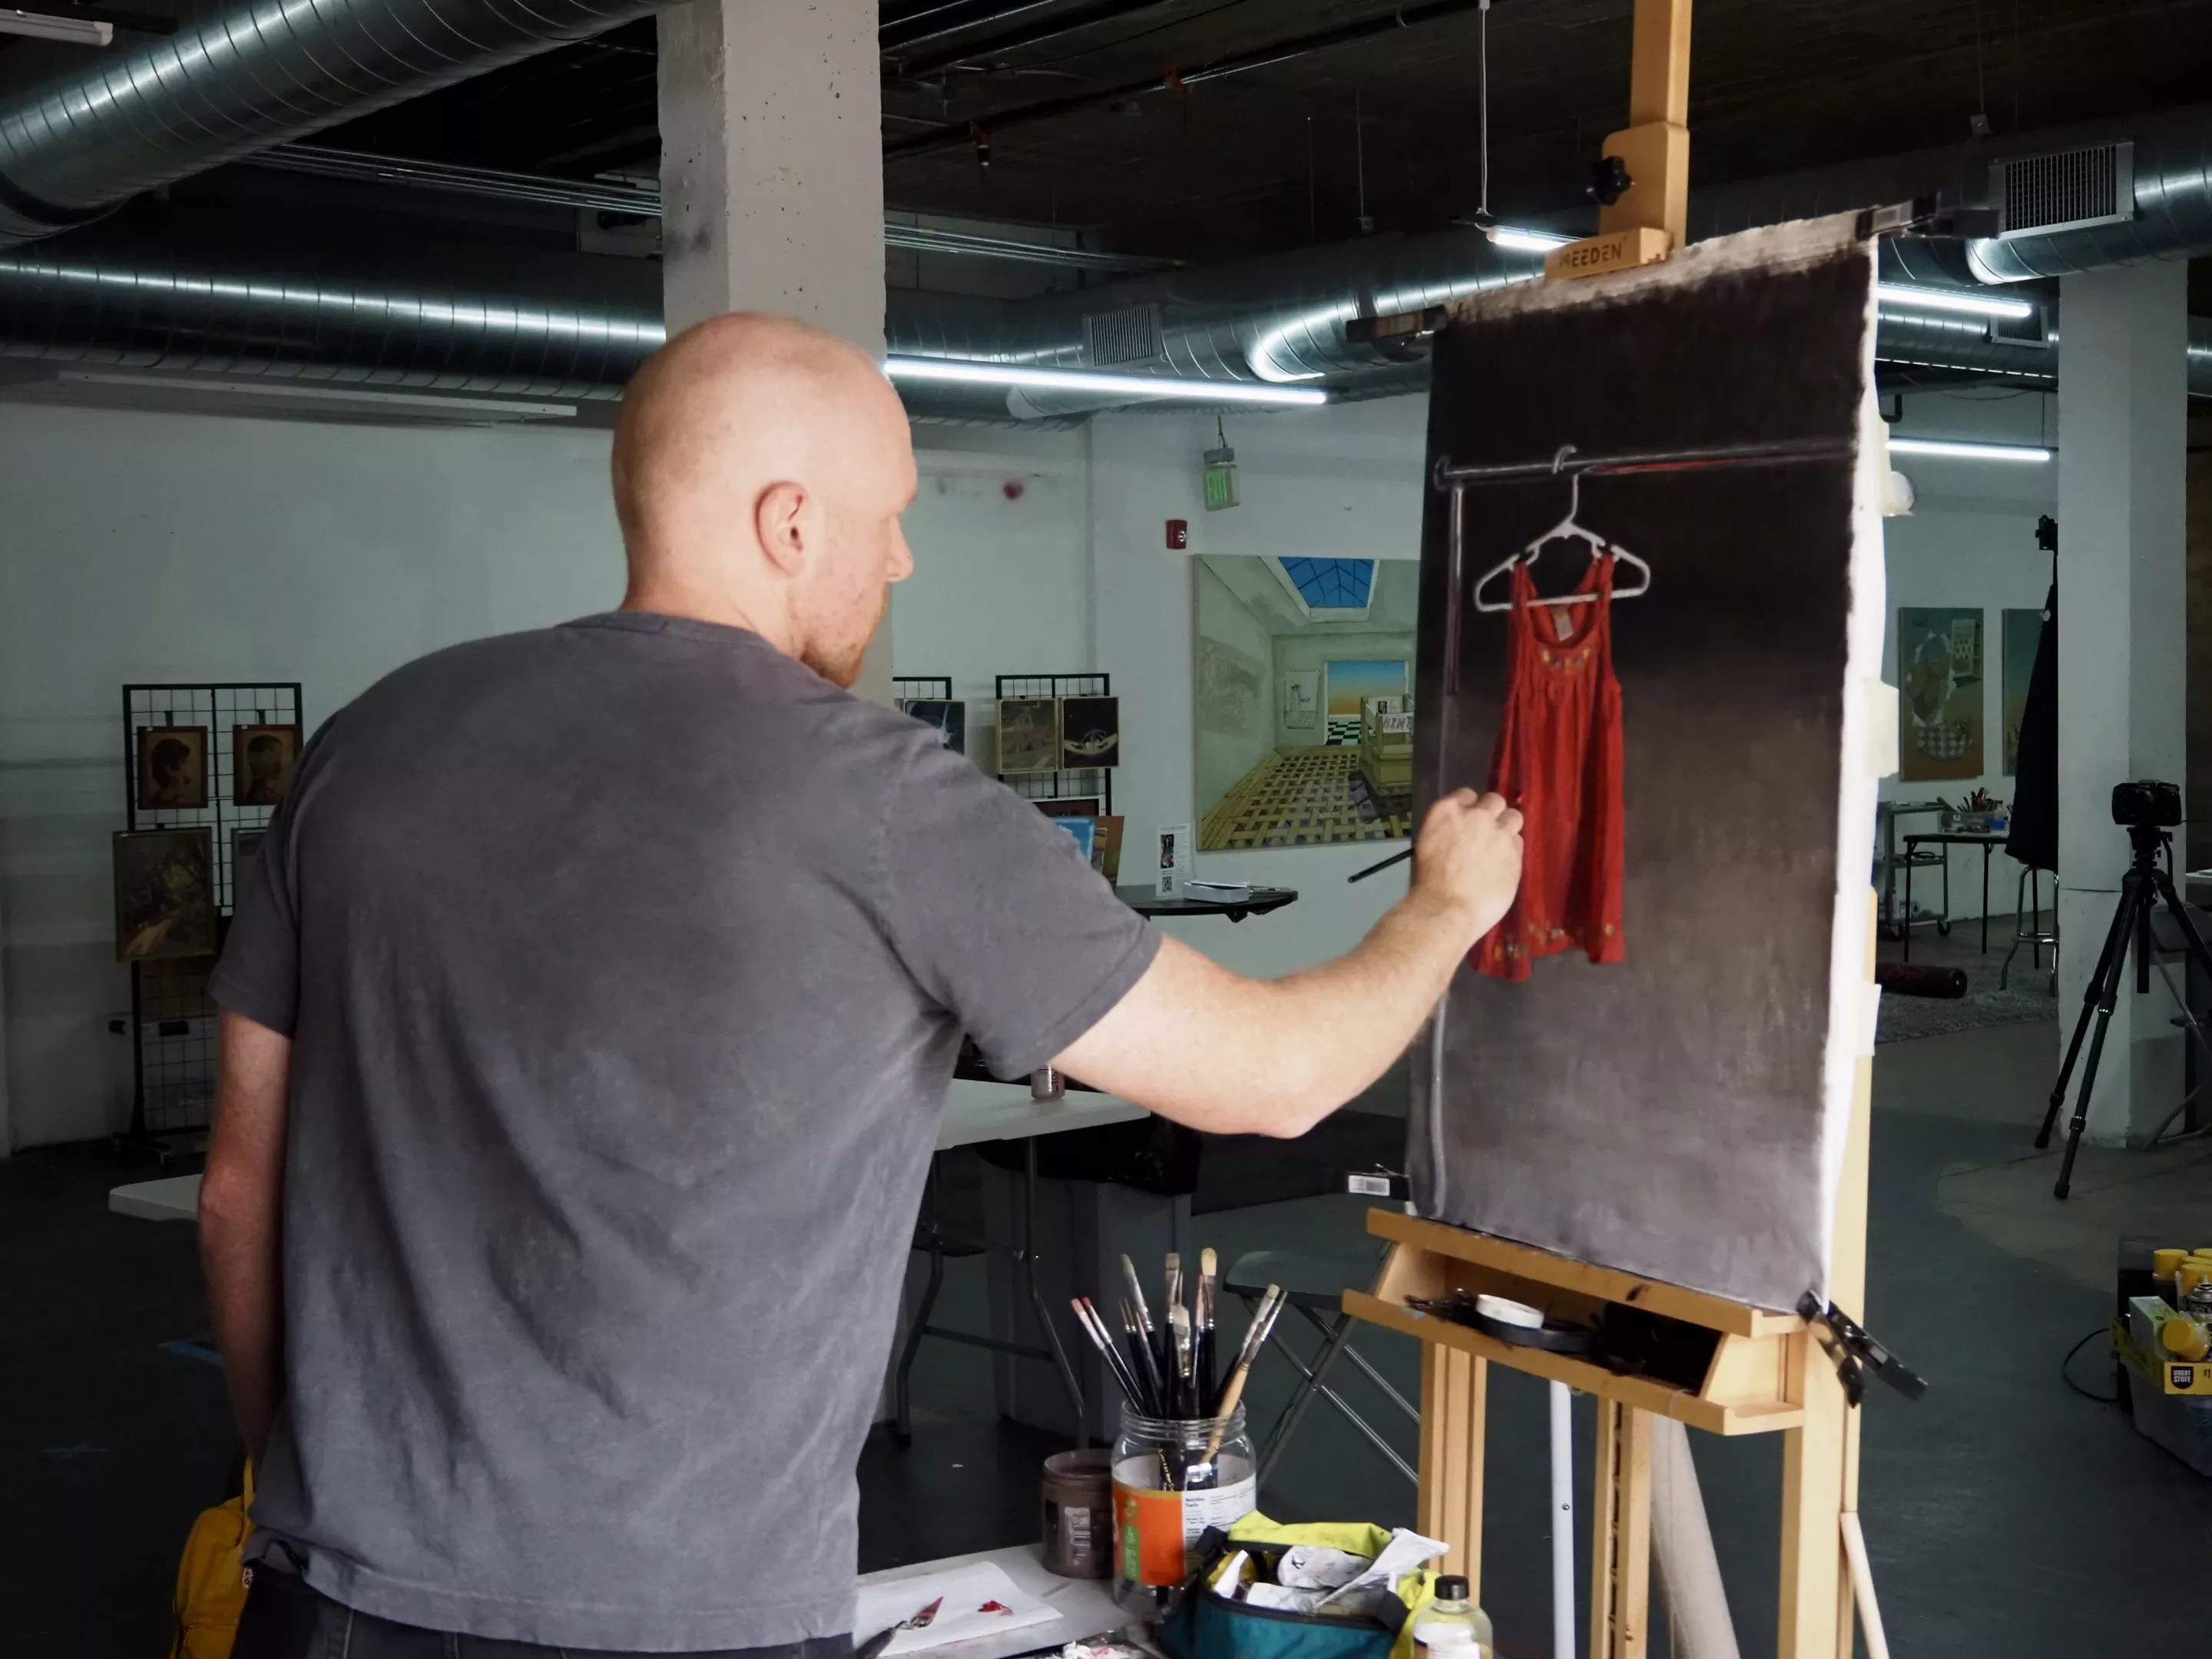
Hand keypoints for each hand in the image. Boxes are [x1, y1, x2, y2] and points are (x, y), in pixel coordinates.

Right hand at [1411, 789, 1523, 943]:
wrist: (1446, 909)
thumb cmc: (1427, 882)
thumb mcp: (1428, 844)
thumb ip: (1448, 829)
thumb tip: (1460, 832)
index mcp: (1448, 810)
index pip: (1467, 794)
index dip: (1470, 807)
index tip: (1468, 820)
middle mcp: (1477, 815)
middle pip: (1495, 801)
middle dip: (1492, 813)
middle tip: (1486, 832)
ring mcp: (1500, 834)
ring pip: (1514, 817)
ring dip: (1507, 827)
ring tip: (1499, 846)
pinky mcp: (1516, 854)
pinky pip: (1519, 843)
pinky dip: (1512, 850)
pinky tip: (1502, 865)